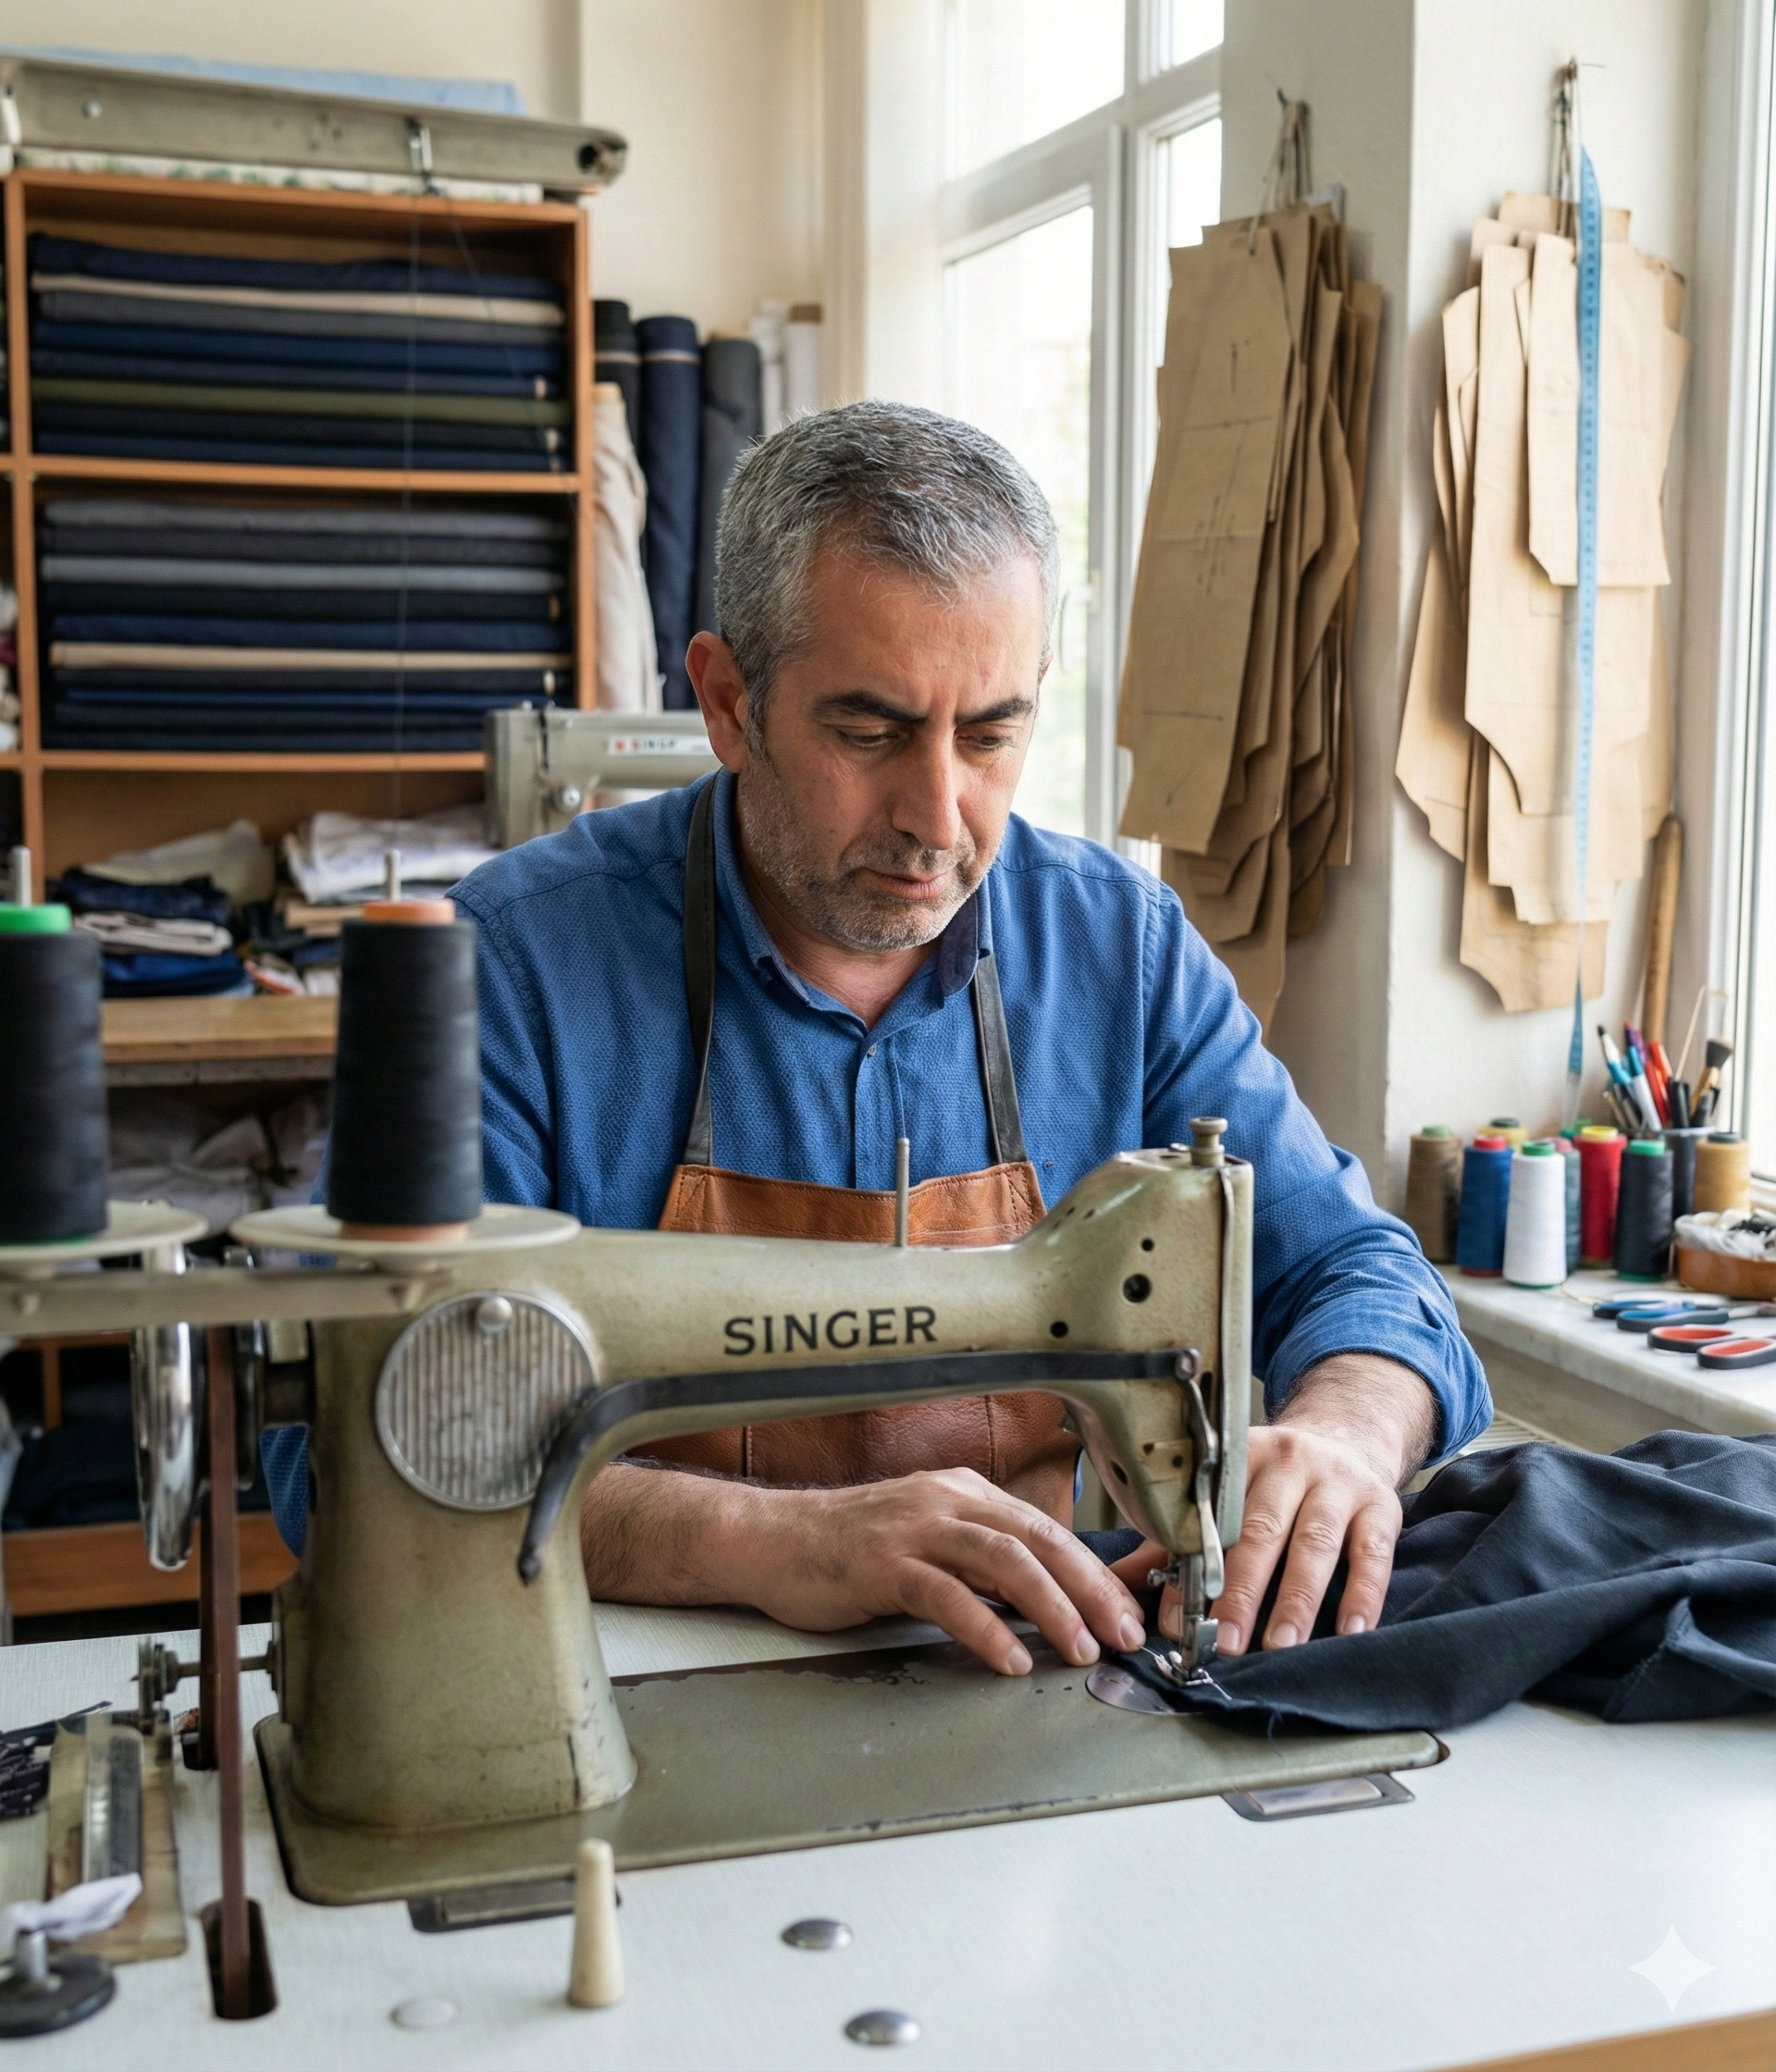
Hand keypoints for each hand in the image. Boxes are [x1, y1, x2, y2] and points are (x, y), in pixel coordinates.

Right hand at [737, 1468, 1150, 1675]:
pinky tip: (1009, 1657)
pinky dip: (986, 1627)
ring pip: (1003, 1560)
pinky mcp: (883, 1565)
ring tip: (1079, 1648)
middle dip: (1090, 1589)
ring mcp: (914, 1530)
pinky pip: (947, 1594)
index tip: (1126, 1612)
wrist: (774, 1540)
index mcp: (965, 1492)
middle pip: (1038, 1539)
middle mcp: (947, 1501)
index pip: (1046, 1529)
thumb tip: (1046, 1595)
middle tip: (1123, 1633)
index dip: (1094, 1572)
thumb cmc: (852, 1546)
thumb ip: (981, 1557)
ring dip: (1051, 1606)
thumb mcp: (929, 1535)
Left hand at [1109, 1354, 1434, 1654]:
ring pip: (1315, 1544)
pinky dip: (1362, 1595)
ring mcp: (1338, 1482)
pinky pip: (1372, 1554)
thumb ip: (1173, 1539)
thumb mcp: (1226, 1493)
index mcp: (1239, 1458)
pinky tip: (1349, 1631)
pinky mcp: (1381, 1506)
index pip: (1210, 1518)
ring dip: (1296, 1598)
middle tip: (1226, 1640)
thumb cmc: (1275, 1480)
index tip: (1177, 1619)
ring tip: (1280, 1644)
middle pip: (1261, 1530)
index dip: (1192, 1569)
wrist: (1347, 1435)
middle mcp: (1289, 1463)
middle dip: (1241, 1590)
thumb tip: (1116, 1585)